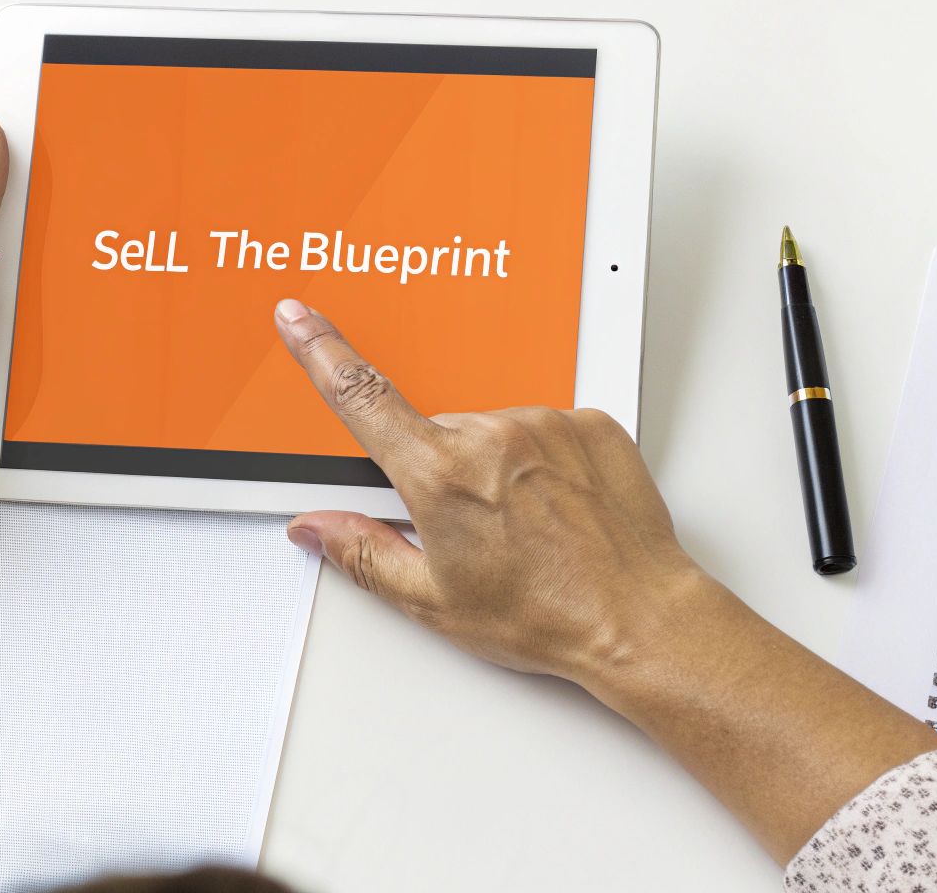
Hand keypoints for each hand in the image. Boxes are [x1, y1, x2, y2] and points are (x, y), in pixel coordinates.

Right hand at [273, 298, 936, 864]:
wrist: (637, 617)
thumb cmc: (548, 615)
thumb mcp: (435, 600)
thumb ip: (363, 553)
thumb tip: (316, 529)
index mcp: (442, 476)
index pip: (363, 398)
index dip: (322, 352)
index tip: (299, 320)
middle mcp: (492, 436)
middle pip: (437, 433)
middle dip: (441, 472)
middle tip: (477, 531)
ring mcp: (547, 423)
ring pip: (494, 432)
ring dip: (498, 468)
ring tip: (530, 526)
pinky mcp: (590, 422)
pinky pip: (546, 429)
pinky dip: (544, 461)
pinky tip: (558, 507)